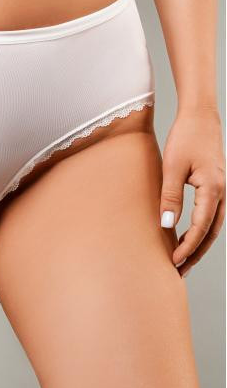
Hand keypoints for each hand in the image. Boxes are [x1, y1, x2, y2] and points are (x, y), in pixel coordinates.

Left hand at [160, 106, 224, 277]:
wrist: (200, 115)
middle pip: (211, 233)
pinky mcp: (215, 186)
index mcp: (213, 189)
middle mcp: (222, 192)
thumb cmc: (185, 137)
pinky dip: (201, 230)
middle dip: (195, 254)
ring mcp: (221, 189)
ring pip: (213, 225)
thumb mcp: (172, 167)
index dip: (187, 248)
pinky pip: (211, 215)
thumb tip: (167, 226)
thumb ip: (170, 196)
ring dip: (199, 244)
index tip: (173, 263)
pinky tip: (187, 236)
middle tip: (178, 272)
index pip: (201, 228)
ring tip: (182, 261)